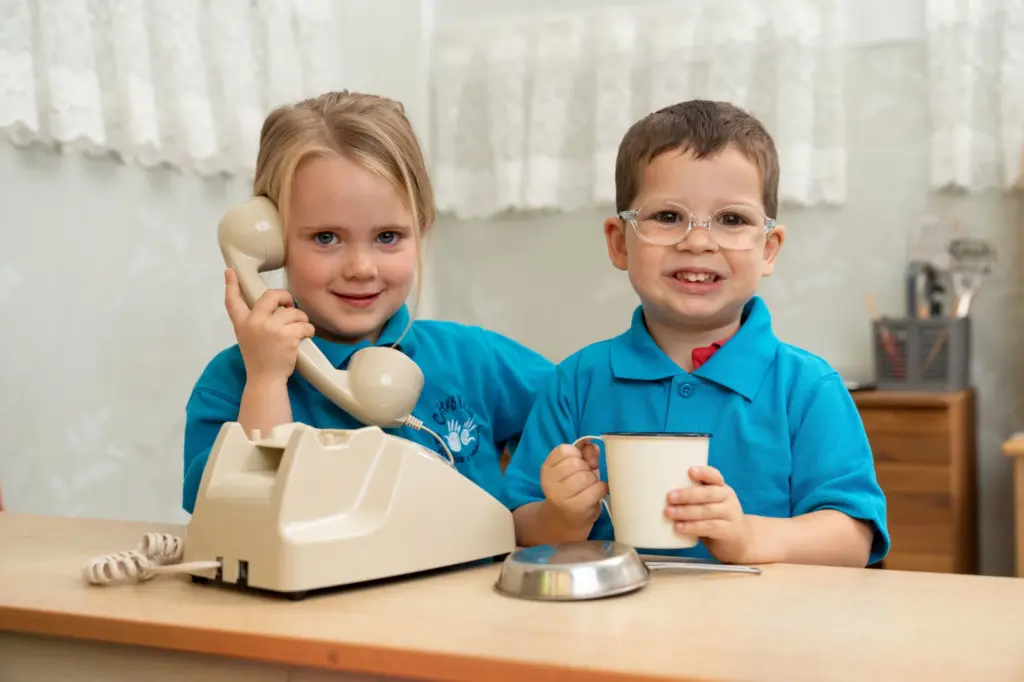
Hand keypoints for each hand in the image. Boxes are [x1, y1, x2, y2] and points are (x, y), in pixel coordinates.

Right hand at [224, 268, 315, 384]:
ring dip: (301, 320)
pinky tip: (305, 337)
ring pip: (294, 311)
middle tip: (290, 306)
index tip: (230, 271)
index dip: (231, 284)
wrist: (266, 379)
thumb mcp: (248, 337)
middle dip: (286, 297)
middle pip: (272, 295)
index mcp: (242, 323)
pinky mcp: (288, 336)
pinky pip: (305, 325)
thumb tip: (272, 304)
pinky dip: (309, 331)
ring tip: (298, 330)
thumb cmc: (259, 359)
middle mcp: (255, 322)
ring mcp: (272, 328)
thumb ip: (254, 320)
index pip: (233, 300)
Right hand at [540, 441, 605, 528]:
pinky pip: (596, 489)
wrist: (565, 518)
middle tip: (585, 478)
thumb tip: (592, 446)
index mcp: (547, 469)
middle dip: (586, 469)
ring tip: (589, 487)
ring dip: (593, 480)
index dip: (577, 454)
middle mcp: (549, 482)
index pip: (564, 450)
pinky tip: (596, 493)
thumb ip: (584, 454)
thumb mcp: (574, 468)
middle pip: (576, 464)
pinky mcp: (576, 508)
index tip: (579, 462)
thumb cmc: (572, 489)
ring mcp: (561, 496)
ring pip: (586, 476)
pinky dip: (600, 489)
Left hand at [664, 466, 751, 563]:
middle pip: (708, 493)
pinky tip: (679, 528)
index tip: (690, 471)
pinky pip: (709, 527)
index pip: (715, 476)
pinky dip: (693, 527)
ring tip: (669, 512)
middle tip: (669, 497)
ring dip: (686, 512)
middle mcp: (728, 499)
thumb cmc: (715, 519)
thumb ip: (693, 497)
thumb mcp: (709, 504)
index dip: (703, 472)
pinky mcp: (728, 531)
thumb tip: (658, 493)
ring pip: (707, 511)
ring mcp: (730, 515)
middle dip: (687, 495)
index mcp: (721, 488)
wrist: (739, 542)